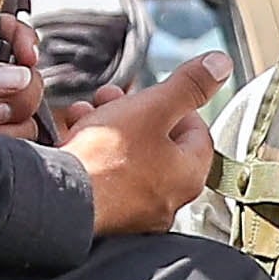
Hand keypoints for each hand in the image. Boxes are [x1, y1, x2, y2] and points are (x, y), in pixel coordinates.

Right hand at [64, 53, 229, 234]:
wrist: (58, 201)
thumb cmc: (105, 160)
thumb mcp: (152, 108)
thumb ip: (188, 85)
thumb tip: (220, 65)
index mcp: (187, 174)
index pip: (197, 130)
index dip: (175, 103)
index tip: (153, 93)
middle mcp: (167, 198)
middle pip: (159, 143)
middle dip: (134, 112)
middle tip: (115, 98)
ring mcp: (136, 210)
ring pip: (129, 157)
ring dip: (108, 128)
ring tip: (87, 114)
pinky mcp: (106, 214)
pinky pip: (106, 177)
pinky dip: (93, 154)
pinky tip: (73, 140)